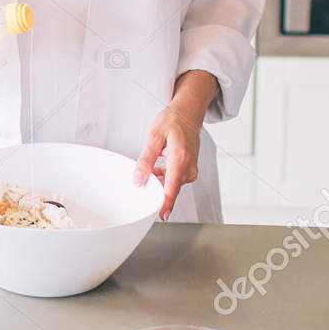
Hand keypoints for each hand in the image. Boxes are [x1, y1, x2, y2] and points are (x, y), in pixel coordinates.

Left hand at [133, 105, 201, 221]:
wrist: (188, 114)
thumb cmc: (172, 121)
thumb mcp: (153, 137)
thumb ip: (145, 160)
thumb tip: (138, 179)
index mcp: (180, 158)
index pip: (172, 187)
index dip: (166, 203)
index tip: (160, 215)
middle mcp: (188, 167)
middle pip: (169, 188)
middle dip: (154, 187)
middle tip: (142, 174)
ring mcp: (190, 170)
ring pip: (170, 185)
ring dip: (157, 180)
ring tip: (152, 164)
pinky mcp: (188, 172)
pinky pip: (173, 181)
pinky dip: (162, 177)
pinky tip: (157, 167)